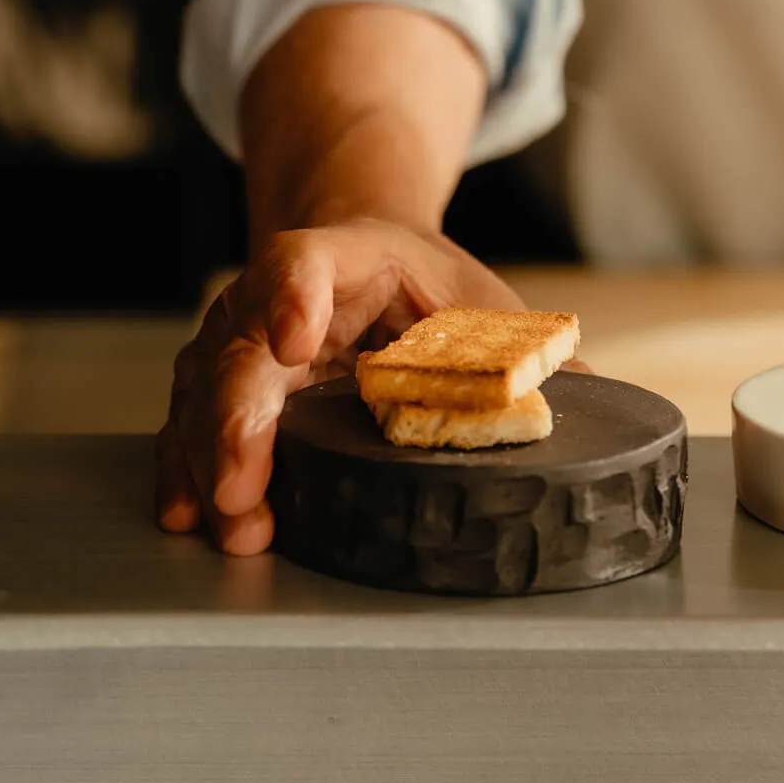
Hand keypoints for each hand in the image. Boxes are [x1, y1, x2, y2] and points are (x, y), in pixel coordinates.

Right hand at [155, 220, 527, 555]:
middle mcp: (275, 295)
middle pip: (241, 345)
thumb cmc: (431, 290)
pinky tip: (187, 516)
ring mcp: (241, 340)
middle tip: (245, 489)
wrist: (371, 257)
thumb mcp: (483, 305)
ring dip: (209, 461)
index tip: (296, 339)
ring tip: (236, 525)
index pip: (304, 261)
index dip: (293, 295)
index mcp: (348, 257)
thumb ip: (528, 352)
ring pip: (204, 390)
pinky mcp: (222, 387)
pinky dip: (185, 471)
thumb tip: (598, 401)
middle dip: (237, 422)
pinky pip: (190, 424)